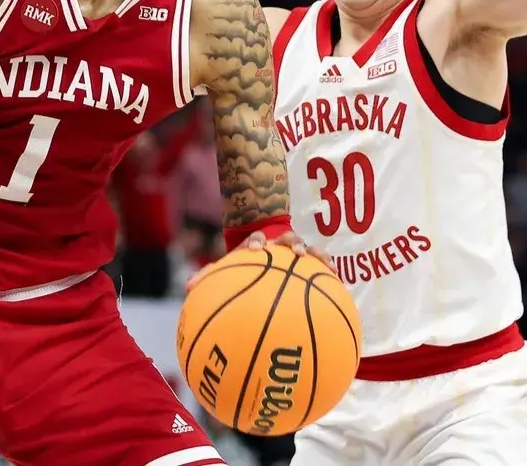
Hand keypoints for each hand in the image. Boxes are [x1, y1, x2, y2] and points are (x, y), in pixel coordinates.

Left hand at [185, 229, 332, 292]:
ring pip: (310, 248)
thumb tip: (187, 287)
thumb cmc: (243, 259)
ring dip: (317, 254)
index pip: (256, 239)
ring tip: (326, 264)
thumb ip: (209, 274)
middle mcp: (278, 243)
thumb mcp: (228, 265)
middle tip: (297, 252)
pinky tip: (340, 282)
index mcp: (258, 243)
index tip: (255, 248)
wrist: (263, 240)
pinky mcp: (309, 260)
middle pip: (288, 239)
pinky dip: (329, 271)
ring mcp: (295, 250)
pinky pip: (321, 265)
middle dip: (293, 244)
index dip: (256, 242)